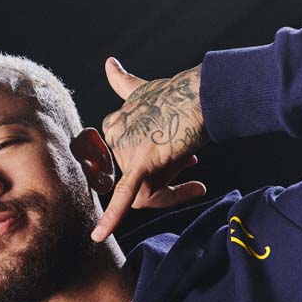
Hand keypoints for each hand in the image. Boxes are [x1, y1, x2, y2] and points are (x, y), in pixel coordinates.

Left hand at [92, 58, 208, 241]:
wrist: (204, 94)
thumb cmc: (180, 94)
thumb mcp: (145, 90)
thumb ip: (124, 83)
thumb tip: (109, 63)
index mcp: (113, 125)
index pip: (128, 165)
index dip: (158, 170)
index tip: (185, 163)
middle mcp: (114, 137)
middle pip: (138, 182)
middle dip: (168, 180)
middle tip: (193, 166)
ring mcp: (126, 150)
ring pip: (144, 194)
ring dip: (173, 192)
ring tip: (196, 179)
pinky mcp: (142, 162)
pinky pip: (125, 196)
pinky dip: (110, 220)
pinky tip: (97, 237)